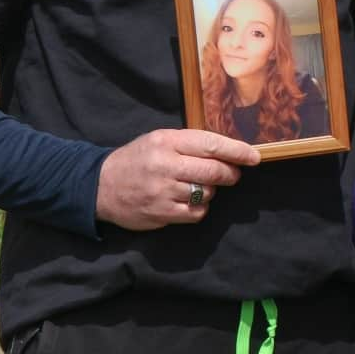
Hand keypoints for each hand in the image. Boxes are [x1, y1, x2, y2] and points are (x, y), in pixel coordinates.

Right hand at [96, 128, 260, 229]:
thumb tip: (228, 150)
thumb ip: (190, 143)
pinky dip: (199, 208)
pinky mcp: (161, 214)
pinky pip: (196, 213)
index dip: (237, 151)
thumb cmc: (138, 159)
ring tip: (199, 186)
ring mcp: (162, 191)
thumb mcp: (160, 140)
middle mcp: (165, 165)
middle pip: (213, 171)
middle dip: (230, 173)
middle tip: (233, 174)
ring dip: (211, 191)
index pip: (211, 144)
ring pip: (207, 193)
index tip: (254, 157)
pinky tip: (190, 201)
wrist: (100, 185)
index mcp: (167, 141)